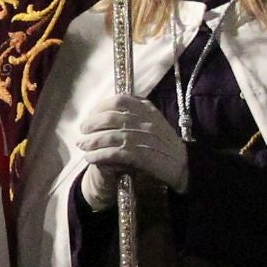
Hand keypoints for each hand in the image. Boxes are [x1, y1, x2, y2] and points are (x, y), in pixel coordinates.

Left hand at [71, 95, 188, 193]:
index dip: (100, 107)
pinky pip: (115, 154)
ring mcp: (144, 139)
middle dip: (92, 125)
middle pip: (111, 118)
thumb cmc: (164, 144)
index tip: (90, 116)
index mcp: (148, 109)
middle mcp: (146, 121)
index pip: (119, 100)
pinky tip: (91, 158)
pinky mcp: (142, 157)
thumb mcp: (153, 122)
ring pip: (110, 136)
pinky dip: (99, 155)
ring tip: (83, 146)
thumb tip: (108, 110)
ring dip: (92, 142)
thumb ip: (135, 114)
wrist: (184, 166)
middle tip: (82, 132)